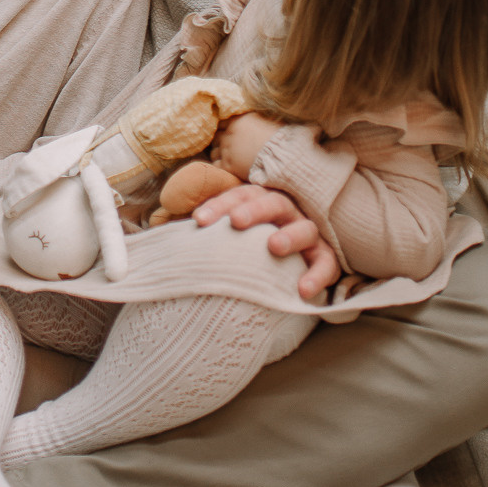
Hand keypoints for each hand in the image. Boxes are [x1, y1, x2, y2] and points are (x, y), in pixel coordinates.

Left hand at [192, 183, 340, 299]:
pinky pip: (326, 264)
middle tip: (236, 222)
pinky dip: (317, 276)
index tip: (197, 221)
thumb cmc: (250, 246)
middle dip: (253, 210)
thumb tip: (161, 232)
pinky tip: (303, 291)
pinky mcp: (325, 257)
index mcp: (260, 200)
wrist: (292, 262)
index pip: (238, 195)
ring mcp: (308, 232)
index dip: (219, 205)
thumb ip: (204, 233)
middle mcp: (286, 212)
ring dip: (290, 236)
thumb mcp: (229, 235)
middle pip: (271, 202)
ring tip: (275, 247)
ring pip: (304, 228)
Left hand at [212, 112, 279, 179]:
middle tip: (228, 147)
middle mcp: (229, 133)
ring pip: (213, 151)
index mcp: (238, 120)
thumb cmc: (279, 138)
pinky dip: (219, 166)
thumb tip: (254, 119)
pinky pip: (216, 165)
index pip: (222, 123)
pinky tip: (227, 167)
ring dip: (219, 154)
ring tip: (228, 158)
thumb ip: (253, 119)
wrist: (281, 157)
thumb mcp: (266, 120)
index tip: (229, 134)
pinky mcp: (228, 166)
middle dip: (220, 141)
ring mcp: (227, 150)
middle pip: (216, 136)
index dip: (225, 129)